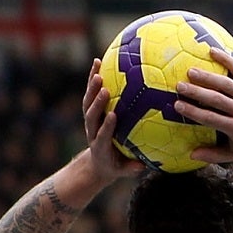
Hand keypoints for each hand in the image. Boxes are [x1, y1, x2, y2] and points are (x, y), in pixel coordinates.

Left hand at [82, 59, 143, 181]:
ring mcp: (89, 121)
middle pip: (91, 115)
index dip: (106, 126)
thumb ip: (131, 168)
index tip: (113, 116)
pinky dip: (92, 79)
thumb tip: (144, 166)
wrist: (97, 163)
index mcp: (100, 146)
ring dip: (92, 88)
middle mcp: (92, 131)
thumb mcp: (122, 171)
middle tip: (105, 90)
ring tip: (99, 72)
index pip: (102, 134)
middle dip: (97, 103)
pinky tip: (98, 62)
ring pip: (88, 103)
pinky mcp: (90, 112)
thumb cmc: (115, 166)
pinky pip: (90, 94)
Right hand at [173, 45, 232, 163]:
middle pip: (218, 100)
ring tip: (190, 71)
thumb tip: (190, 155)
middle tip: (179, 86)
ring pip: (227, 84)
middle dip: (197, 92)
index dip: (194, 111)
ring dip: (208, 77)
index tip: (177, 105)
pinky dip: (227, 60)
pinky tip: (211, 51)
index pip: (212, 119)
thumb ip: (212, 155)